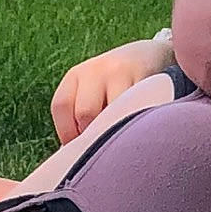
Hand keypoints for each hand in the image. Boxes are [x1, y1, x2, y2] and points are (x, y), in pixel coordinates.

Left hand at [51, 36, 174, 141]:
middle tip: (103, 146)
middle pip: (85, 112)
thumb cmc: (114, 85)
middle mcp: (95, 70)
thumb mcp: (91, 90)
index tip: (79, 149)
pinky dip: (136, 125)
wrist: (148, 56)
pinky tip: (139, 129)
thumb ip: (80, 115)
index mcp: (75, 75)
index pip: (61, 106)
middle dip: (93, 134)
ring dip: (116, 131)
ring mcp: (122, 73)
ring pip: (112, 113)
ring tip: (122, 140)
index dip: (67, 132)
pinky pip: (137, 111)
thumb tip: (72, 155)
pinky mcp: (147, 80)